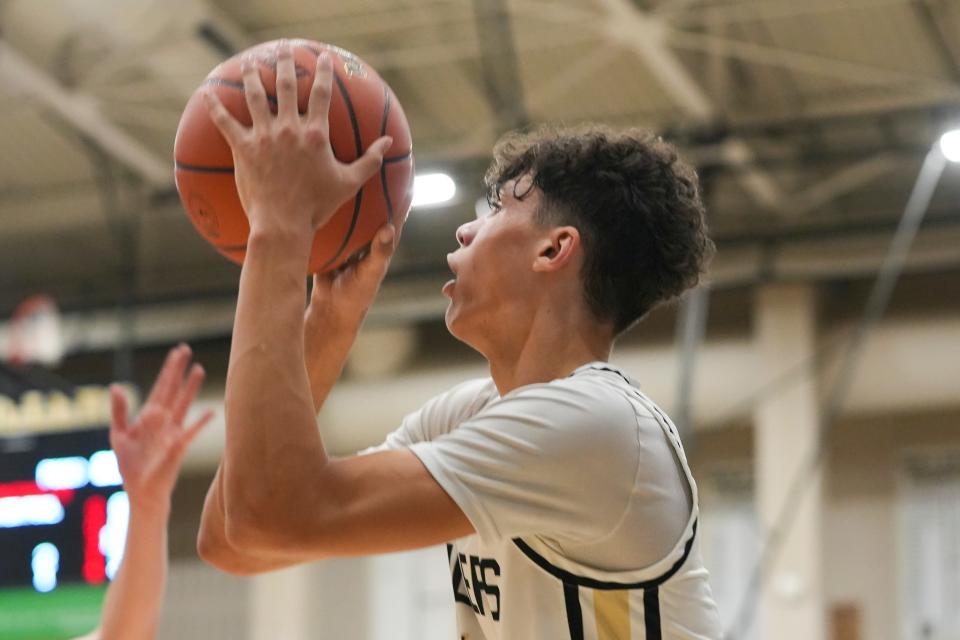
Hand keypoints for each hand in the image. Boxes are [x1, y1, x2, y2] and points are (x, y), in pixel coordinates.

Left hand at [109, 345, 213, 511]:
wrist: (141, 491)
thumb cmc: (132, 465)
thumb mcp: (119, 435)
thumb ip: (119, 411)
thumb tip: (116, 387)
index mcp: (150, 416)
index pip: (161, 387)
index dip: (168, 370)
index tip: (176, 352)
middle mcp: (164, 419)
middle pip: (172, 389)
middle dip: (178, 370)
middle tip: (185, 349)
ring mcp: (173, 431)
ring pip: (183, 403)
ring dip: (190, 387)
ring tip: (198, 368)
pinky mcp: (178, 446)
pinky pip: (192, 431)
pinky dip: (201, 422)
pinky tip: (212, 412)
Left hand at [202, 40, 392, 236]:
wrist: (283, 223)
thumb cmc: (317, 206)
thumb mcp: (349, 183)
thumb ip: (370, 160)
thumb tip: (389, 142)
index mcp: (315, 134)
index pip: (322, 94)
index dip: (323, 72)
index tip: (322, 58)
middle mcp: (289, 129)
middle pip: (288, 86)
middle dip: (286, 63)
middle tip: (284, 49)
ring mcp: (264, 136)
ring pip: (256, 96)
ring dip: (254, 76)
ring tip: (252, 65)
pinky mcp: (243, 148)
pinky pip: (225, 122)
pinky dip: (215, 105)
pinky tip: (207, 92)